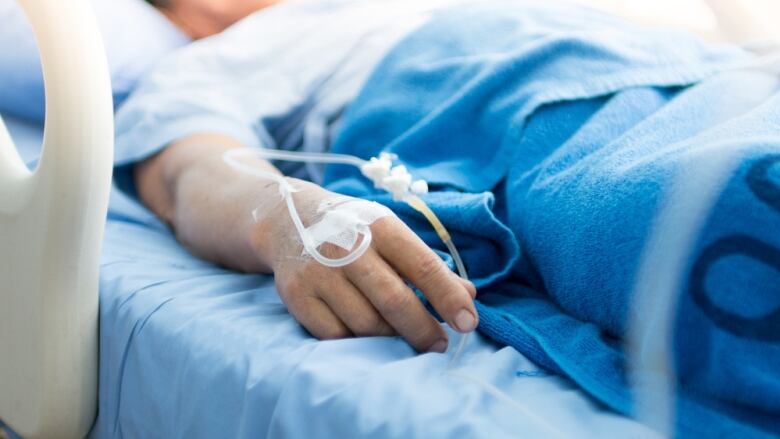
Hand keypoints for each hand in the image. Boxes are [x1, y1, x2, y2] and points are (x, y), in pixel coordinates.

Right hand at [253, 178, 477, 352]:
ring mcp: (318, 273)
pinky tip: (368, 336)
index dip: (448, 298)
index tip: (468, 323)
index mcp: (379, 226)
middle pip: (394, 301)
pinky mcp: (296, 296)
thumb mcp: (390, 233)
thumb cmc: (352, 229)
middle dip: (423, 330)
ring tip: (402, 336)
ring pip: (366, 324)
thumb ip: (426, 263)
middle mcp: (347, 247)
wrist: (286, 220)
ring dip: (391, 337)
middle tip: (440, 344)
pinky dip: (358, 342)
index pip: (422, 266)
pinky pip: (336, 335)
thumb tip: (468, 294)